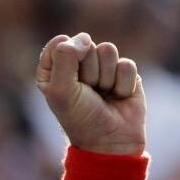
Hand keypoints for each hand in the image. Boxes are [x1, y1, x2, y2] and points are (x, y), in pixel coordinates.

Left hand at [36, 33, 145, 155]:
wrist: (110, 141)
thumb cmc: (81, 118)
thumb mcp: (61, 90)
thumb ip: (64, 58)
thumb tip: (84, 37)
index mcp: (53, 70)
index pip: (60, 43)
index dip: (68, 58)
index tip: (70, 80)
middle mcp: (76, 66)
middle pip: (86, 45)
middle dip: (89, 71)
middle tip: (88, 93)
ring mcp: (102, 68)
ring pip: (108, 50)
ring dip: (106, 76)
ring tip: (103, 94)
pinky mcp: (123, 73)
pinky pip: (127, 64)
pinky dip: (123, 83)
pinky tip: (119, 96)